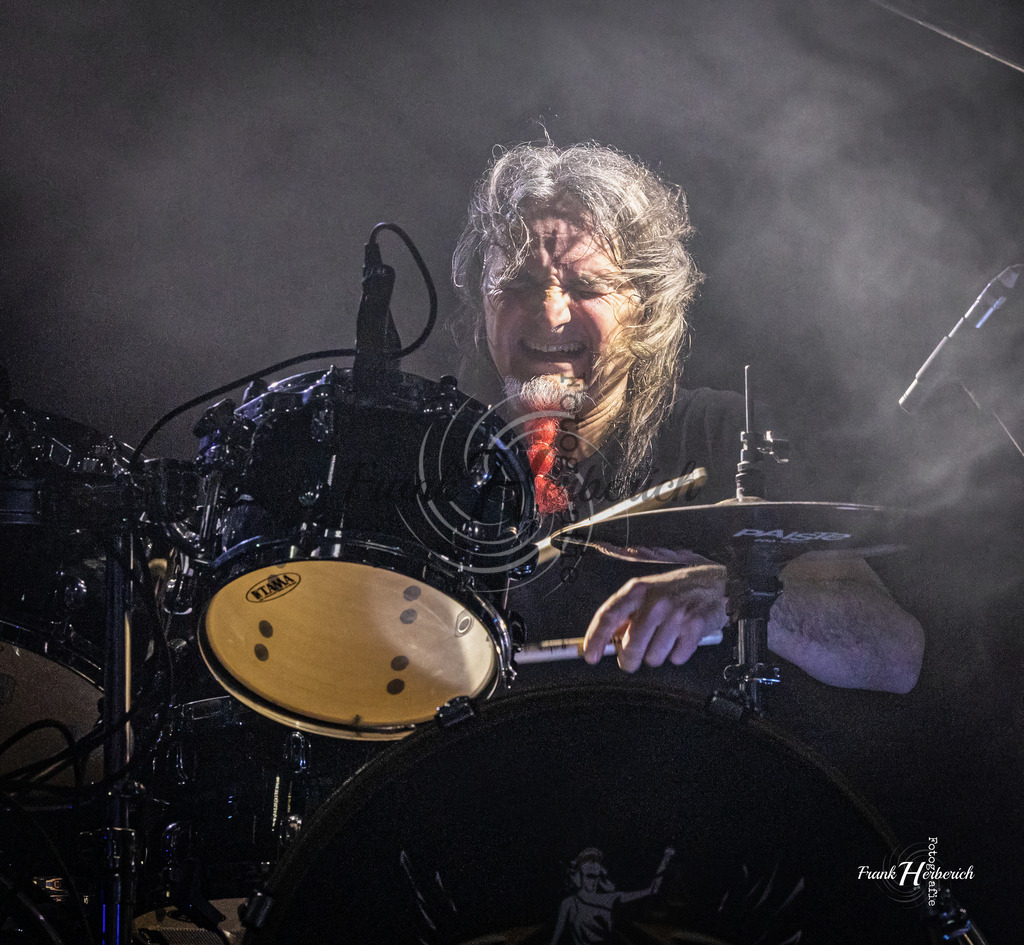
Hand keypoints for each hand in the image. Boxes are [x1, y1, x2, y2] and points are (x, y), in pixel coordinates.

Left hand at [583, 564, 727, 671]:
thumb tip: (606, 641)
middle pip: (630, 646)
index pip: (608, 615)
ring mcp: (676, 614)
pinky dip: (678, 654)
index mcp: (637, 590)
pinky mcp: (695, 627)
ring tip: (665, 640)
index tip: (590, 655)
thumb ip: (626, 614)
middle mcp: (655, 601)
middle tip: (633, 659)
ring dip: (657, 655)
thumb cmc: (676, 590)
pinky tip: (681, 640)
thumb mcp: (647, 593)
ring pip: (653, 657)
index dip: (595, 638)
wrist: (715, 583)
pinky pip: (676, 658)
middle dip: (629, 659)